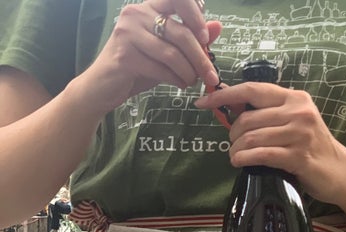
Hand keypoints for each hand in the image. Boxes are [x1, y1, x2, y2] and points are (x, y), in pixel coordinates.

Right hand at [76, 0, 221, 117]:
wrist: (104, 87)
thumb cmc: (138, 67)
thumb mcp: (168, 51)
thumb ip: (191, 38)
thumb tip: (218, 26)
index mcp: (148, 8)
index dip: (196, 16)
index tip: (206, 38)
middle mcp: (136, 14)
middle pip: (181, 34)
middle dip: (201, 58)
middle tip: (211, 76)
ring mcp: (128, 33)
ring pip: (172, 54)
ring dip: (189, 72)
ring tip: (192, 82)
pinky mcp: (124, 56)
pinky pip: (161, 69)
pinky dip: (176, 80)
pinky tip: (179, 85)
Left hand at [194, 82, 345, 204]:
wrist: (340, 172)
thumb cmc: (313, 148)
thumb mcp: (294, 122)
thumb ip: (269, 114)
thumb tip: (232, 109)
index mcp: (294, 98)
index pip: (252, 90)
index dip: (224, 95)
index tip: (203, 101)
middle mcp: (298, 111)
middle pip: (249, 118)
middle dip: (233, 134)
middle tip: (232, 145)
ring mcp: (300, 134)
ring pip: (253, 137)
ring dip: (236, 149)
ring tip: (235, 157)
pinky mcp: (299, 156)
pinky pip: (262, 154)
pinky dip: (245, 158)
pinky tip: (239, 162)